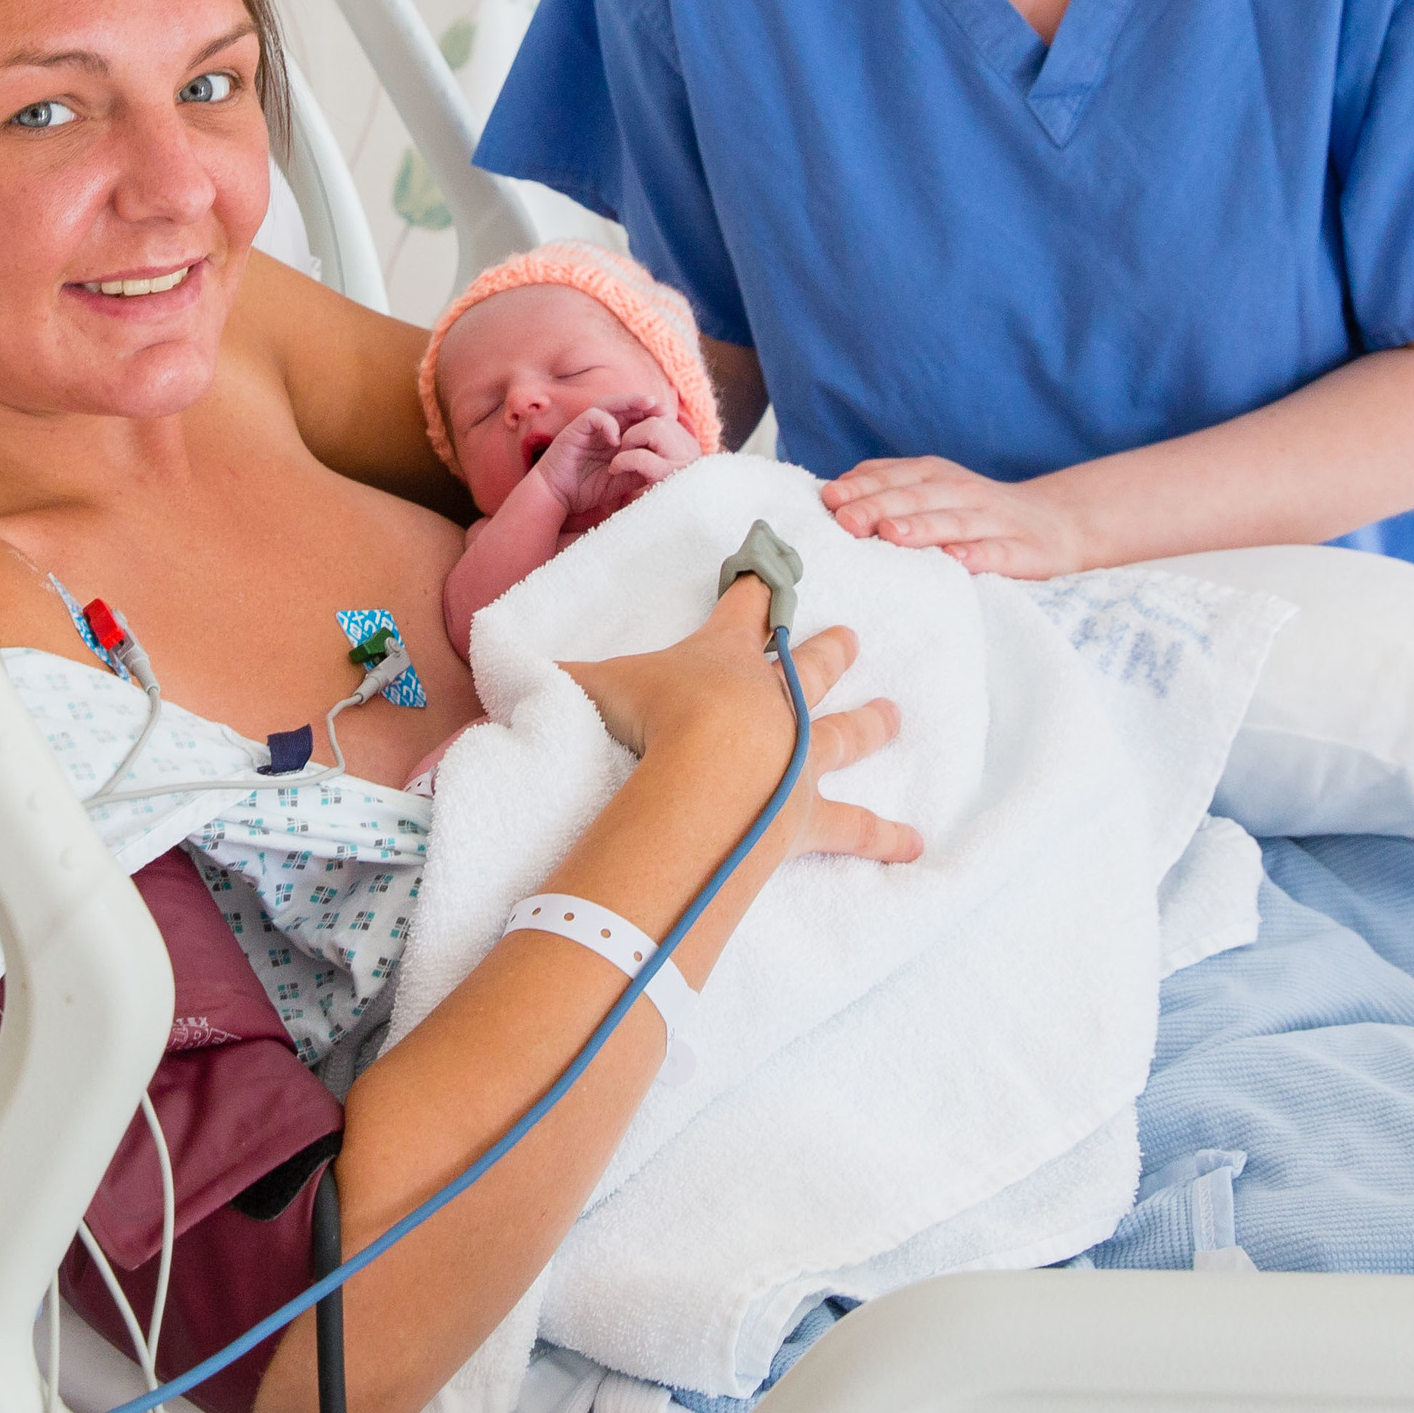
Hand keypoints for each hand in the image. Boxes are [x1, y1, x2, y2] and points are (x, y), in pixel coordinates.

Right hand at [565, 585, 918, 866]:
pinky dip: (885, 837)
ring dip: (869, 723)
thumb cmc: (651, 719)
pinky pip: (855, 827)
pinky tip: (916, 844)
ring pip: (843, 732)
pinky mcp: (811, 810)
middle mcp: (773, 699)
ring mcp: (799, 754)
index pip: (740, 612)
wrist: (708, 770)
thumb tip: (497, 667)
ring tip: (895, 714)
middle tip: (852, 635)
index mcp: (723, 659)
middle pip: (807, 664)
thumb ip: (551, 678)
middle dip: (827, 649)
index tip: (765, 569)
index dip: (751, 590)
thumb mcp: (587, 687)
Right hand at [570, 403, 701, 532]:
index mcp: (612, 439)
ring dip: (629, 403)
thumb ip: (637, 471)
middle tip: (664, 407)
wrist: (556, 497)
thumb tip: (663, 468)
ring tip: (647, 405)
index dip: (651, 417)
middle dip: (645, 405)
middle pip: (624, 407)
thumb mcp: (619, 481)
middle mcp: (601, 429)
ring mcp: (587, 428)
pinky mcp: (574, 430)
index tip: (670, 421)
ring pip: (609, 404)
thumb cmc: (585, 490)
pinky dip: (606, 423)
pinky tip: (616, 439)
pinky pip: (592, 417)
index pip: (634, 419)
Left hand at [823, 455, 1085, 577]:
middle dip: (880, 507)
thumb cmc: (976, 511)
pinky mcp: (1023, 551)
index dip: (862, 487)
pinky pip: (997, 554)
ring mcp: (994, 520)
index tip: (829, 499)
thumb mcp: (933, 489)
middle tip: (846, 521)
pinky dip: (977, 556)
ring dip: (921, 528)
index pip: (894, 477)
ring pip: (953, 522)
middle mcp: (963, 492)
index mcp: (937, 475)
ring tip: (891, 535)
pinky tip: (956, 560)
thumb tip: (833, 491)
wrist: (1057, 522)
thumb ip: (888, 486)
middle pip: (917, 498)